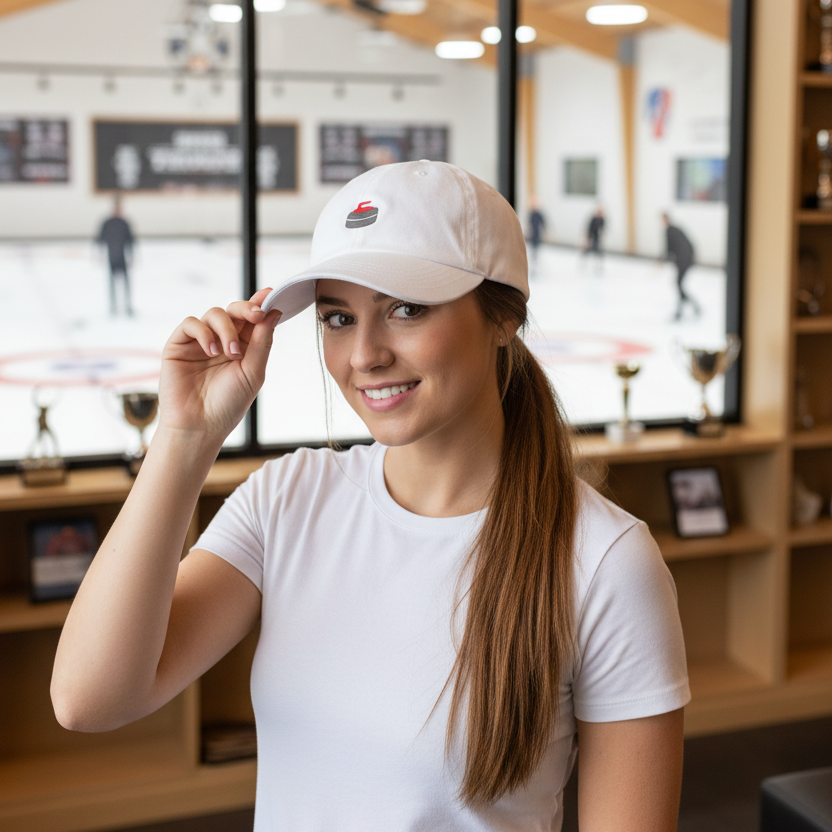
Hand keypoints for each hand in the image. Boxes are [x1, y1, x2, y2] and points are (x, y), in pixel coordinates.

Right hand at [158, 287, 280, 441]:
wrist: (198, 426)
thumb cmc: (228, 404)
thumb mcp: (253, 372)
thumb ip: (262, 342)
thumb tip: (274, 312)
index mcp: (243, 347)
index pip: (252, 319)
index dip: (261, 304)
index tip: (271, 294)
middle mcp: (222, 341)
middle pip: (234, 310)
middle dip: (246, 309)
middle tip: (256, 315)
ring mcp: (200, 342)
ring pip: (215, 313)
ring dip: (226, 328)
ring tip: (230, 353)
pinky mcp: (179, 344)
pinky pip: (192, 323)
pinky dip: (204, 332)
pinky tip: (211, 350)